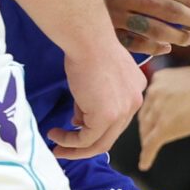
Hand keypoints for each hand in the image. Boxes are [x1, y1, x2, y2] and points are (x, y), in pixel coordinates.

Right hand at [55, 35, 145, 158]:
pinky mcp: (107, 117)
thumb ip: (91, 99)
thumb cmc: (88, 48)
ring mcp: (123, 112)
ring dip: (76, 149)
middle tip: (65, 148)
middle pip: (112, 135)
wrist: (88, 41)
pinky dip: (70, 142)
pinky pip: (87, 139)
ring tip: (57, 147)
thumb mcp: (95, 77)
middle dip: (87, 145)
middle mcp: (134, 102)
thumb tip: (79, 120)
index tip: (75, 125)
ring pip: (100, 143)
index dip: (96, 125)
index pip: (118, 117)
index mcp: (135, 89)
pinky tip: (55, 135)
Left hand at [135, 62, 189, 169]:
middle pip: (144, 116)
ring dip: (146, 141)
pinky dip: (146, 156)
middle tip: (147, 138)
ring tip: (146, 152)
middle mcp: (152, 94)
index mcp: (158, 80)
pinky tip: (145, 165)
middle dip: (145, 128)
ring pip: (146, 131)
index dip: (150, 113)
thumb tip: (184, 97)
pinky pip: (151, 144)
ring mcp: (156, 111)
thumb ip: (177, 87)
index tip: (152, 121)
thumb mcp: (186, 77)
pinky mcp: (163, 127)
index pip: (149, 101)